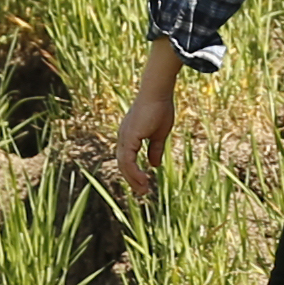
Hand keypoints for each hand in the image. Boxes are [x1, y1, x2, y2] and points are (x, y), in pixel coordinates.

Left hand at [107, 39, 181, 200]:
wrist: (158, 92)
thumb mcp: (159, 134)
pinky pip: (128, 161)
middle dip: (132, 180)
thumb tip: (153, 165)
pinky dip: (134, 173)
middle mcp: (123, 137)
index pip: (127, 159)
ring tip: (144, 190)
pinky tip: (143, 180)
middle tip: (143, 192)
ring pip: (123, 165)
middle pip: (123, 164)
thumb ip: (155, 149)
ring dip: (133, 180)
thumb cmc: (160, 108)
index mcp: (130, 136)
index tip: (144, 184)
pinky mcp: (128, 137)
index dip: (134, 173)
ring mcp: (124, 137)